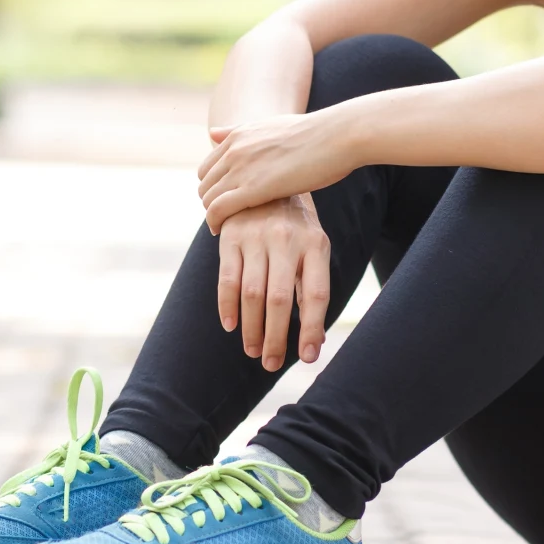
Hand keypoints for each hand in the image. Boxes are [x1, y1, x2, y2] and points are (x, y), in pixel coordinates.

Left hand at [198, 113, 352, 232]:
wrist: (337, 136)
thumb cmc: (315, 135)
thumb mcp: (271, 126)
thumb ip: (240, 131)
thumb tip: (213, 133)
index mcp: (238, 135)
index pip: (208, 167)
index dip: (213, 187)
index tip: (224, 202)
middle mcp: (234, 150)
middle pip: (204, 184)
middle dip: (211, 203)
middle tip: (224, 219)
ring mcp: (241, 168)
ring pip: (208, 198)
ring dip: (213, 215)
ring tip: (224, 227)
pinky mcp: (252, 188)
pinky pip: (218, 208)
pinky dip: (214, 222)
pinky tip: (222, 231)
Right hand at [217, 195, 330, 370]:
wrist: (265, 179)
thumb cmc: (295, 226)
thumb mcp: (313, 247)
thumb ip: (310, 287)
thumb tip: (314, 342)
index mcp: (315, 244)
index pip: (316, 294)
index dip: (312, 328)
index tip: (308, 357)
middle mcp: (286, 240)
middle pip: (279, 299)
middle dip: (276, 337)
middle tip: (272, 364)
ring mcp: (256, 237)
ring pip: (251, 293)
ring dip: (251, 328)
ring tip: (253, 351)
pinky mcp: (231, 237)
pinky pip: (227, 279)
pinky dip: (227, 306)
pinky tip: (231, 326)